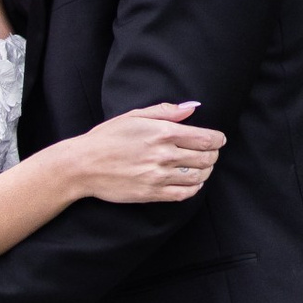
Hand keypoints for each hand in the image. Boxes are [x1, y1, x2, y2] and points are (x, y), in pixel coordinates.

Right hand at [61, 100, 221, 207]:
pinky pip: (184, 194)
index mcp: (163, 132)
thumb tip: (191, 108)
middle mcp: (164, 155)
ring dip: (206, 171)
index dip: (218, 139)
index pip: (205, 138)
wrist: (83, 165)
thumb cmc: (107, 137)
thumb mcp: (134, 116)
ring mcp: (159, 176)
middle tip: (211, 152)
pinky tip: (192, 182)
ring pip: (198, 176)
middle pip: (206, 158)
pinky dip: (194, 188)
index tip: (219, 139)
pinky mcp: (152, 194)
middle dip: (213, 154)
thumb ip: (166, 111)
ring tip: (202, 166)